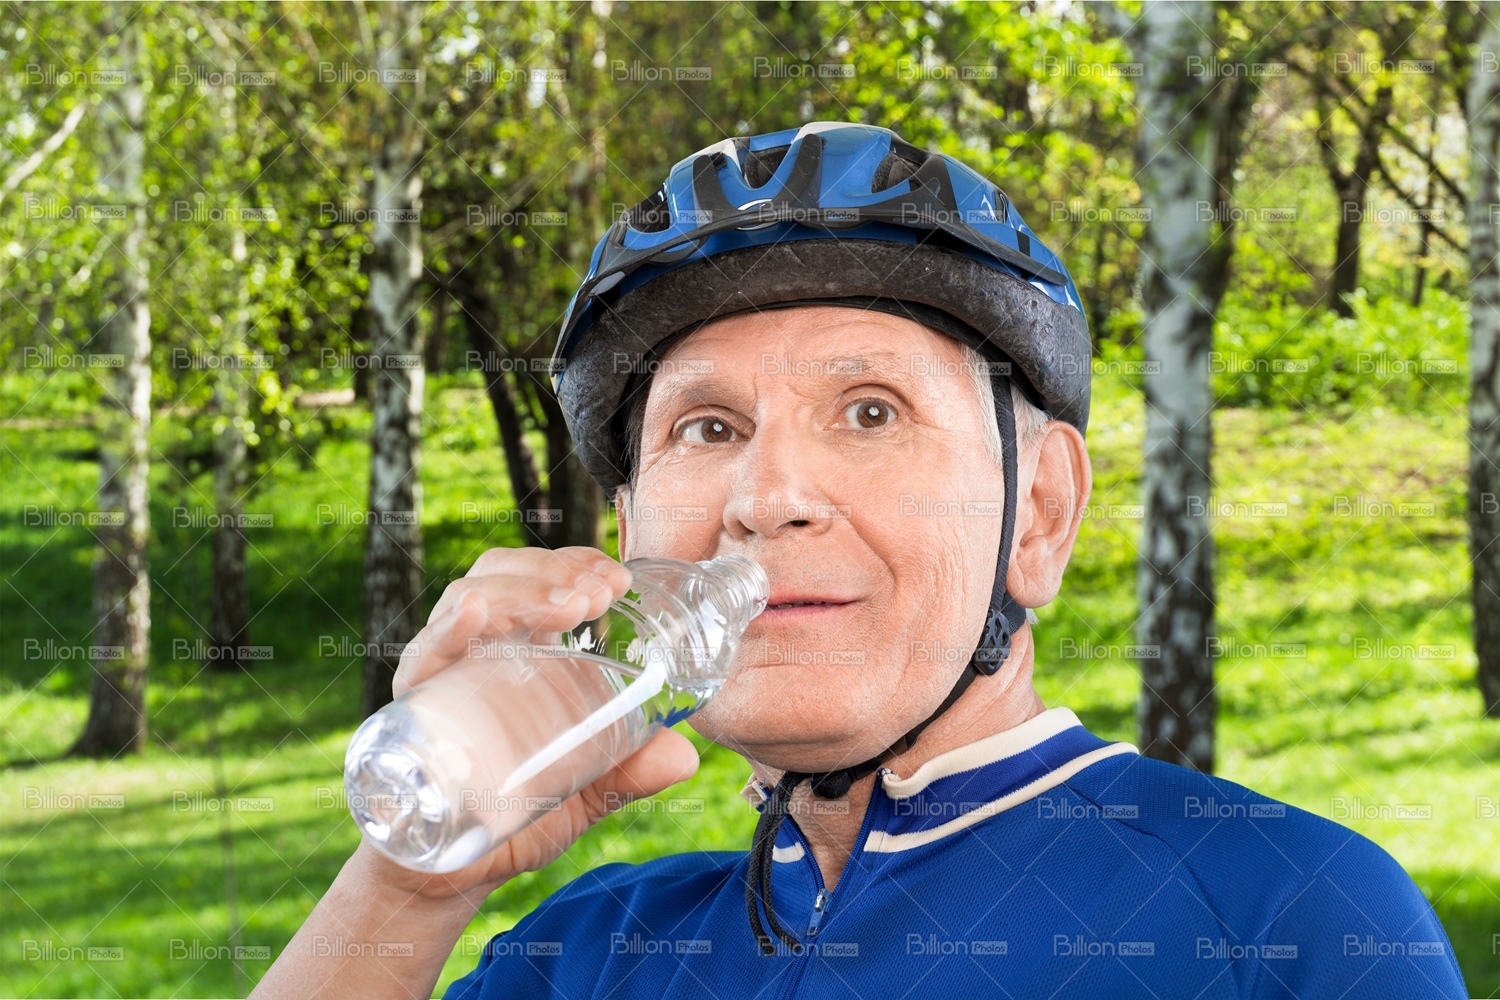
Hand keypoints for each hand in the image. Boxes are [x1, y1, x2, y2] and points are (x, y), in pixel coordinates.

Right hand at [361, 546, 700, 901]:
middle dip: (553, 571)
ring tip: (569, 605)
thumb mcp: (583, 791)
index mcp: (514, 651)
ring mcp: (439, 674)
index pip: (537, 579)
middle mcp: (473, 650)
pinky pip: (423, 656)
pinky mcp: (409, 710)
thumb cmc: (510, 816)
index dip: (575, 564)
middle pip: (502, 575)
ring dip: (522, 591)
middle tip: (601, 592)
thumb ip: (629, 772)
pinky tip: (475, 611)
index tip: (618, 577)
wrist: (449, 877)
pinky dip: (449, 629)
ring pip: (468, 599)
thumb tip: (684, 756)